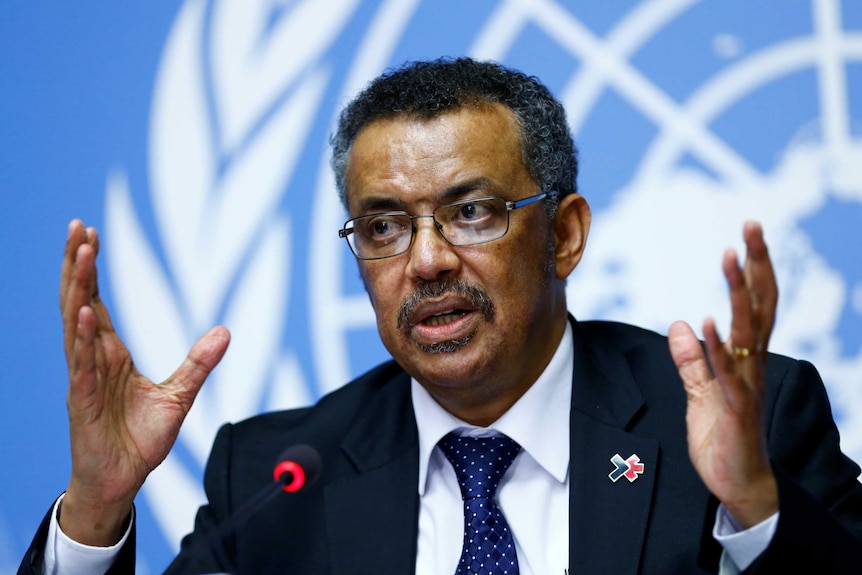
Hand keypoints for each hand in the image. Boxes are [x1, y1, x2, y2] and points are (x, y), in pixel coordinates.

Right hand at [59, 220, 229, 544]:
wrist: (122, 480)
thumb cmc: (139, 438)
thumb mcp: (179, 395)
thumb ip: (199, 362)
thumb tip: (224, 331)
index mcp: (110, 354)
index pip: (95, 301)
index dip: (91, 269)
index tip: (89, 233)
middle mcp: (93, 360)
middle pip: (79, 301)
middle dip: (78, 264)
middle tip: (78, 226)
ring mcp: (85, 379)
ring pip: (76, 325)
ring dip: (78, 288)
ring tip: (82, 253)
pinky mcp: (84, 402)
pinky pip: (82, 366)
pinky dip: (83, 339)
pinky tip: (84, 313)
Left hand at [668, 221, 777, 527]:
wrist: (740, 485)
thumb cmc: (724, 437)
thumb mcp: (701, 392)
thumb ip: (691, 360)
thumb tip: (680, 324)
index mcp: (746, 359)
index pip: (755, 305)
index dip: (754, 269)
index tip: (749, 234)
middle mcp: (752, 365)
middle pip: (758, 306)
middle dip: (756, 265)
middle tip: (752, 225)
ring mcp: (746, 385)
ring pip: (745, 331)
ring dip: (737, 293)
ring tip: (730, 257)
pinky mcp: (734, 409)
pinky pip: (725, 373)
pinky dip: (716, 347)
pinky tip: (707, 321)